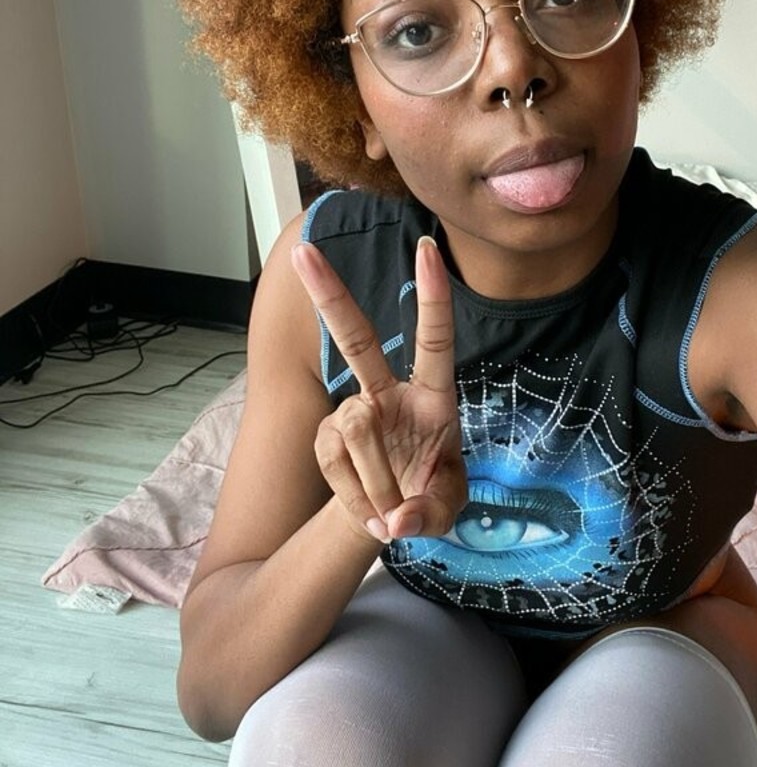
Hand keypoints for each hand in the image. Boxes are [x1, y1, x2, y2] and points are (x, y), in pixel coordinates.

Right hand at [290, 235, 465, 544]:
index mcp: (433, 397)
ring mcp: (353, 412)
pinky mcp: (326, 436)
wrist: (391, 516)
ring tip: (394, 513)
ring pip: (355, 430)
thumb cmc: (428, 495)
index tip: (428, 249)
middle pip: (355, 339)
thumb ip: (430, 514)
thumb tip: (400, 517)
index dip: (431, 296)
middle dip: (328, 294)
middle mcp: (389, 393)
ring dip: (377, 483)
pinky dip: (357, 499)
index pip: (433, 339)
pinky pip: (336, 464)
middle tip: (301, 250)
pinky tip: (372, 514)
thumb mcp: (446, 510)